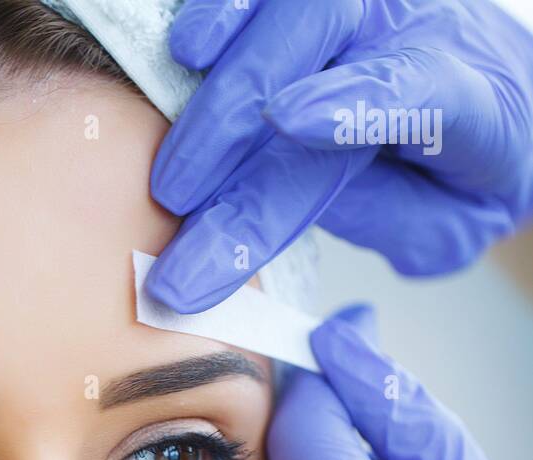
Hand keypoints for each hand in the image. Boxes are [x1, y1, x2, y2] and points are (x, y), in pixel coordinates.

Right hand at [147, 0, 532, 310]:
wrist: (498, 110)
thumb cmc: (465, 180)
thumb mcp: (443, 228)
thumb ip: (380, 218)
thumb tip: (286, 206)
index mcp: (468, 97)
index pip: (411, 87)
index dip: (351, 100)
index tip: (287, 122)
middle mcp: (416, 31)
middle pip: (322, 41)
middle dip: (234, 119)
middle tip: (175, 198)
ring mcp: (372, 8)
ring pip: (291, 14)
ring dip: (217, 84)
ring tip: (172, 161)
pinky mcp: (326, 6)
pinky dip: (222, 15)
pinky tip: (186, 51)